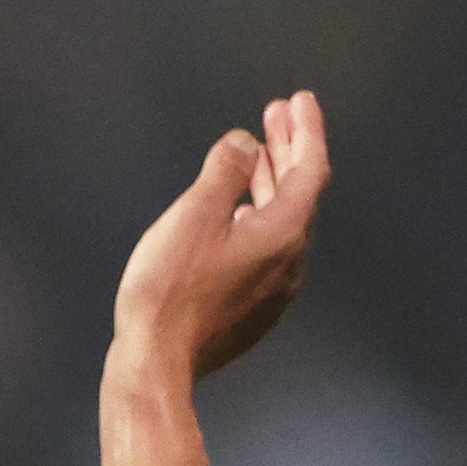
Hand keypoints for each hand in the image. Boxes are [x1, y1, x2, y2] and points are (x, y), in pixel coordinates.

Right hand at [112, 90, 326, 381]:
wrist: (157, 364)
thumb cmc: (169, 289)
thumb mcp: (192, 217)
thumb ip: (223, 172)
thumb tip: (244, 144)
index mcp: (283, 232)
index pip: (309, 168)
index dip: (306, 130)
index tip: (298, 101)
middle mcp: (290, 259)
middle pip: (299, 194)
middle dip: (287, 151)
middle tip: (275, 117)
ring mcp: (275, 289)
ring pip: (283, 223)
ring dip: (271, 185)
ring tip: (254, 163)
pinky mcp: (255, 311)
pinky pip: (268, 251)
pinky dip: (260, 220)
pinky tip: (239, 218)